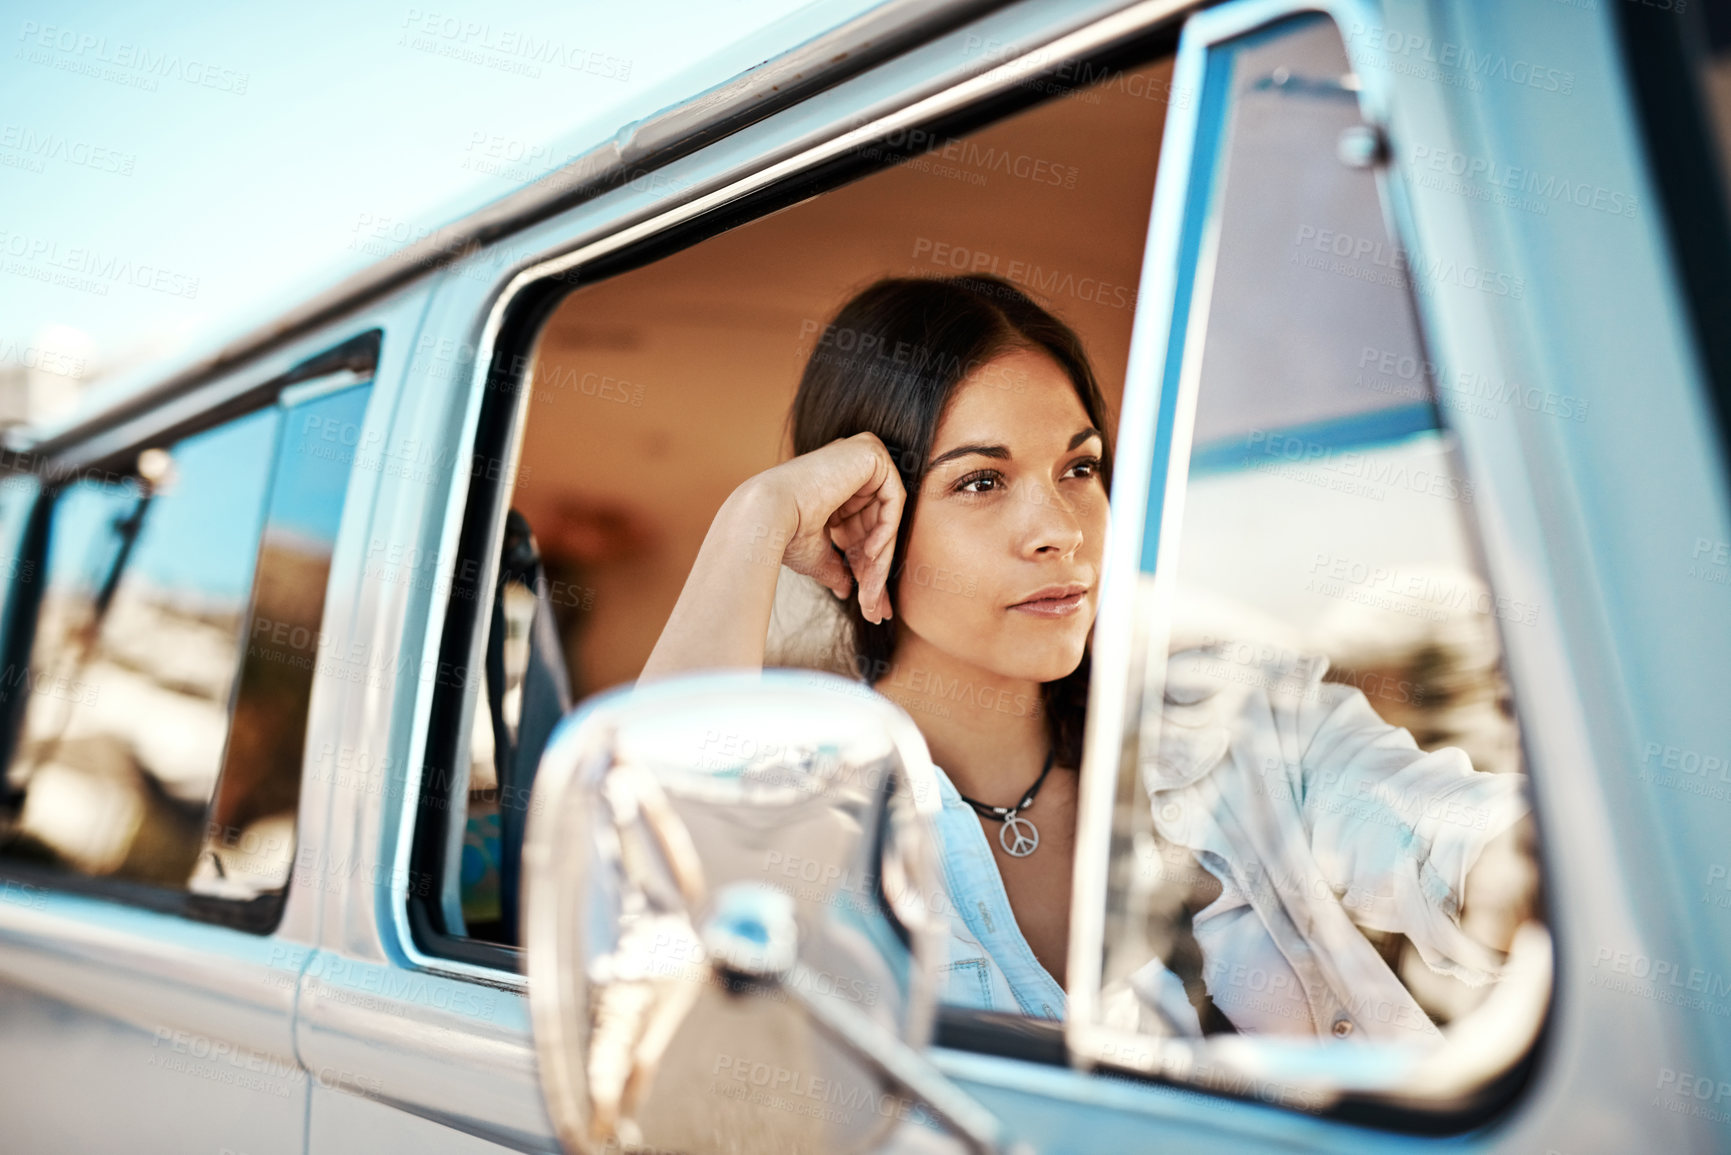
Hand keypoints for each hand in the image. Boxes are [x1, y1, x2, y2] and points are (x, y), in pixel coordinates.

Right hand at [747, 432, 906, 624]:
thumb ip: (836, 567)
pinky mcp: (870, 452)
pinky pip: (893, 499)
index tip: (873, 603)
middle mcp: (849, 468)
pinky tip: (871, 554)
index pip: (863, 527)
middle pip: (878, 524)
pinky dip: (887, 529)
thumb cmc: (784, 535)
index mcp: (835, 486)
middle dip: (878, 568)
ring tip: (871, 589)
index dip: (869, 565)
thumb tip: (848, 590)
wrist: (766, 517)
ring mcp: (860, 455)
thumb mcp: (816, 555)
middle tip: (877, 607)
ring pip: (888, 515)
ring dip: (882, 557)